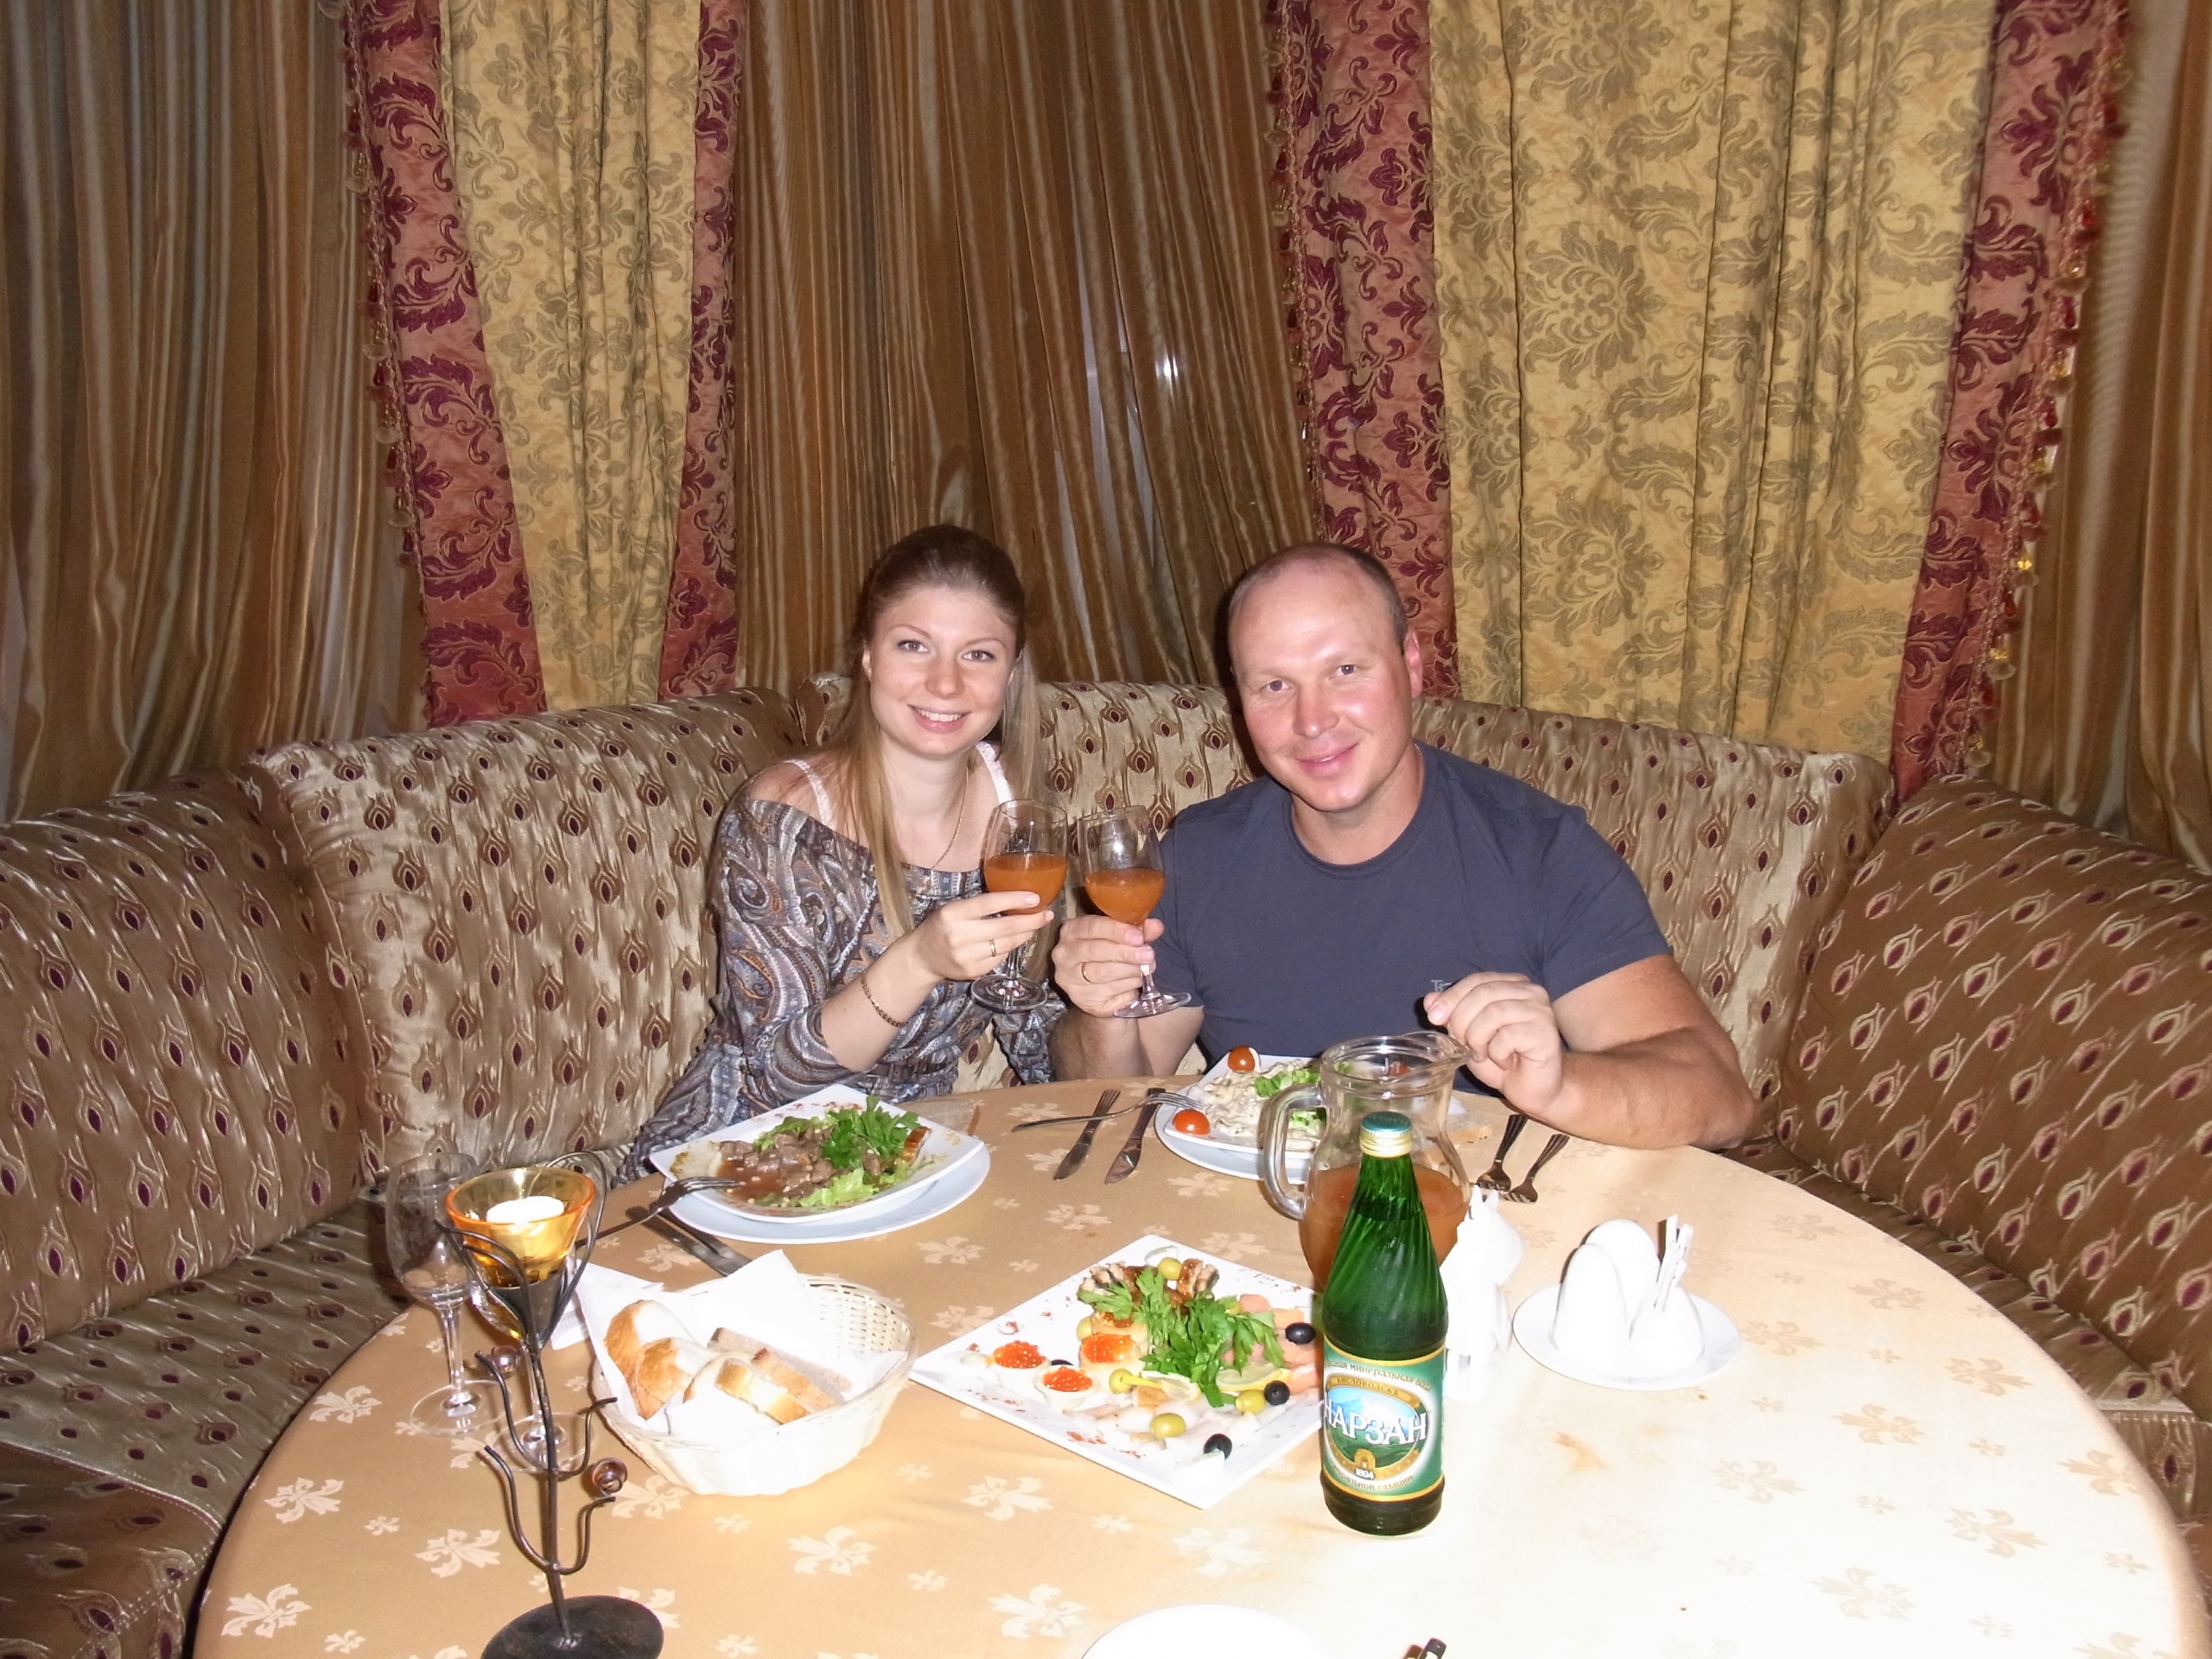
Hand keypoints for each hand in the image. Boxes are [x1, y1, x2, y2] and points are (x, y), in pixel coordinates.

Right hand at [906, 889, 1056, 984]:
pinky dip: (1011, 947)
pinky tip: (1016, 940)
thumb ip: (979, 906)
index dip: (1014, 900)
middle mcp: (959, 935)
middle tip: (1046, 914)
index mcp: (953, 913)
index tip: (1036, 898)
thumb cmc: (942, 926)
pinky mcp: (974, 972)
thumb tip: (1018, 900)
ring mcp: (967, 957)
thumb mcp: (954, 909)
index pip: (988, 903)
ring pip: (1007, 944)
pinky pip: (1001, 957)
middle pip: (1005, 927)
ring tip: (1036, 925)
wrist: (922, 958)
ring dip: (1026, 934)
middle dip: (1030, 920)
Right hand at [1051, 913, 1161, 1016]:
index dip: (1116, 931)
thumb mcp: (1125, 939)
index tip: (1139, 937)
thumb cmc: (1111, 956)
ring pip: (1101, 972)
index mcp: (1071, 930)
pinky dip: (1127, 985)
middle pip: (1095, 950)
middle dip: (1125, 953)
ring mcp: (1068, 977)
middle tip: (1148, 954)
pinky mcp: (1079, 998)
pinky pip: (1107, 990)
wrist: (1103, 991)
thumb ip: (1139, 932)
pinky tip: (1137, 981)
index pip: (1091, 926)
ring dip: (1129, 970)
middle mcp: (1064, 953)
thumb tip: (1156, 926)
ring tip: (1146, 968)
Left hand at [1425, 973, 1566, 1114]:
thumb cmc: (1503, 1059)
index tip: (1433, 1017)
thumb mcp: (1469, 1034)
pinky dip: (1497, 1052)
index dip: (1452, 997)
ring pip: (1493, 1013)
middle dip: (1462, 1021)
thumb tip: (1429, 1000)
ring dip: (1478, 1039)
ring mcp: (1541, 1010)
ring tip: (1483, 1054)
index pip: (1477, 980)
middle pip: (1483, 993)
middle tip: (1462, 1045)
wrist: (1533, 1089)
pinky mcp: (1545, 1032)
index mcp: (1512, 984)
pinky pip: (1507, 1035)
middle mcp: (1530, 991)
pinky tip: (1504, 1061)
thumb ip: (1453, 1014)